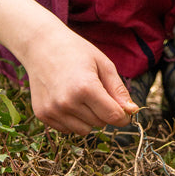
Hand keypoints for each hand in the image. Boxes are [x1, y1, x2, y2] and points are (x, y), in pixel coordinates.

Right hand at [0, 0, 137, 134]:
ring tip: (83, 96)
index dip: (123, 116)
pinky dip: (73, 119)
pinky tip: (69, 100)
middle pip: (100, 123)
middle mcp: (67, 102)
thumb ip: (118, 89)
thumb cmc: (76, 52)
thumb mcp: (103, 64)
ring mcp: (53, 110)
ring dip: (89, 118)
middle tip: (99, 93)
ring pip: (84, 130)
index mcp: (85, 87)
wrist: (42, 46)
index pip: (112, 116)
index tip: (126, 112)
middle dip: (105, 112)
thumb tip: (132, 111)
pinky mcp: (43, 115)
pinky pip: (67, 129)